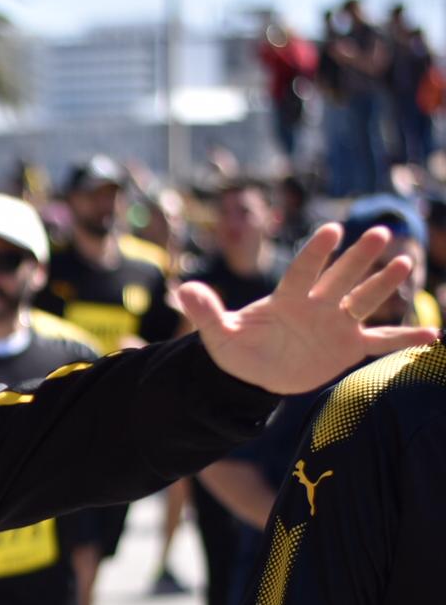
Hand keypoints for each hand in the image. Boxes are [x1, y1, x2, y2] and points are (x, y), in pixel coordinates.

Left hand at [179, 224, 437, 394]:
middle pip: (340, 277)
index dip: (315, 253)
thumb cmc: (237, 349)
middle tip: (379, 232)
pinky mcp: (349, 346)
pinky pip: (381, 340)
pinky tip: (434, 335)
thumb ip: (205, 312)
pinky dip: (405, 337)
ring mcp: (336, 323)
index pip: (301, 271)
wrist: (255, 374)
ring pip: (363, 299)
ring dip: (383, 284)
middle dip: (358, 257)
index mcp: (285, 299)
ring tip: (405, 261)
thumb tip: (182, 290)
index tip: (331, 230)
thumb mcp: (217, 335)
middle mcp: (316, 305)